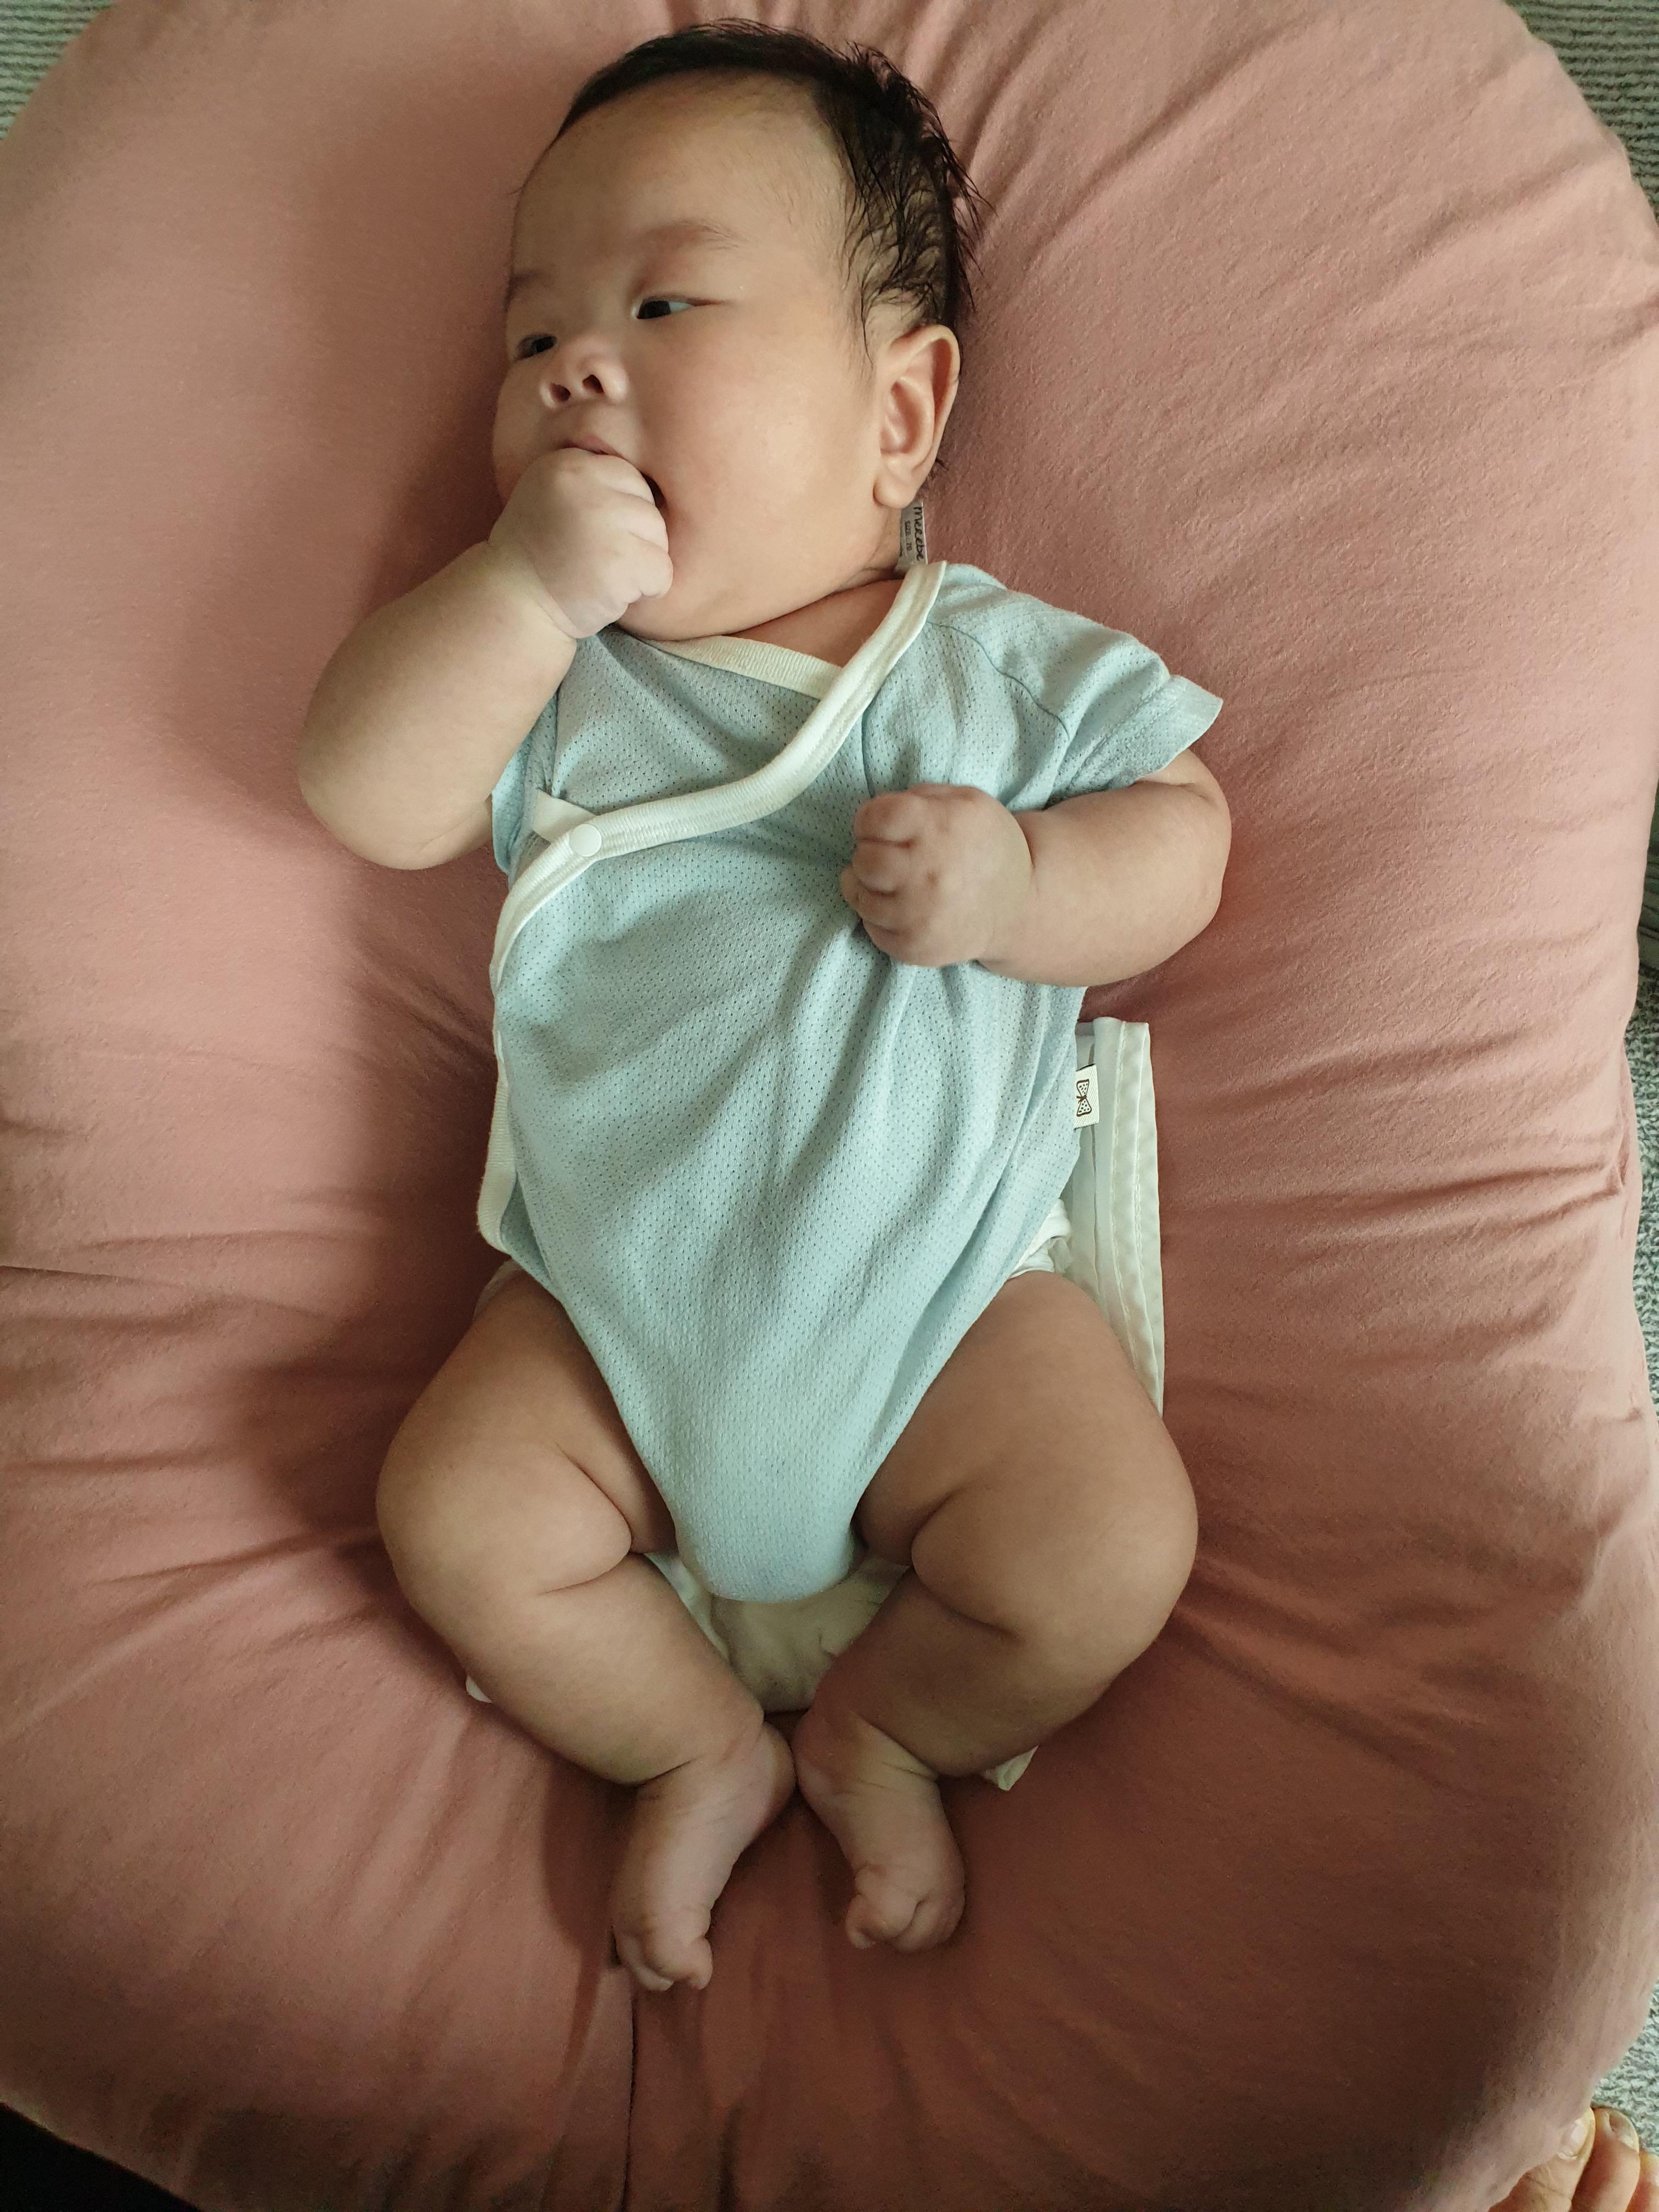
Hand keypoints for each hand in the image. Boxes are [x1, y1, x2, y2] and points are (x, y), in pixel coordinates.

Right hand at [487, 447, 671, 640]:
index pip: (630, 478)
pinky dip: (648, 590)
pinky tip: (613, 594)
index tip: (595, 537)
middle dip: (635, 539)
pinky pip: (662, 572)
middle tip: (598, 561)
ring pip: (659, 538)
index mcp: (568, 463)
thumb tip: (658, 484)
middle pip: (648, 506)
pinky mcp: (617, 560)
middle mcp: (583, 482)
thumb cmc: (542, 557)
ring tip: (603, 576)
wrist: (513, 605)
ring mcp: (600, 520)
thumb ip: (593, 483)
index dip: (622, 514)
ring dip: (641, 565)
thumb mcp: (554, 498)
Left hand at [839, 783, 1033, 968]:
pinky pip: (870, 925)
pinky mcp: (913, 947)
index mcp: (941, 829)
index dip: (868, 818)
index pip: (875, 818)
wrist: (1018, 908)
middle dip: (868, 851)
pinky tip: (901, 905)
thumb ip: (920, 798)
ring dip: (868, 884)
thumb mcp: (967, 802)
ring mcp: (920, 916)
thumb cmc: (987, 847)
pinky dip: (878, 913)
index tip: (878, 825)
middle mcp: (929, 874)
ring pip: (859, 894)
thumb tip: (874, 815)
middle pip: (864, 859)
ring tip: (892, 880)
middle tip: (887, 855)